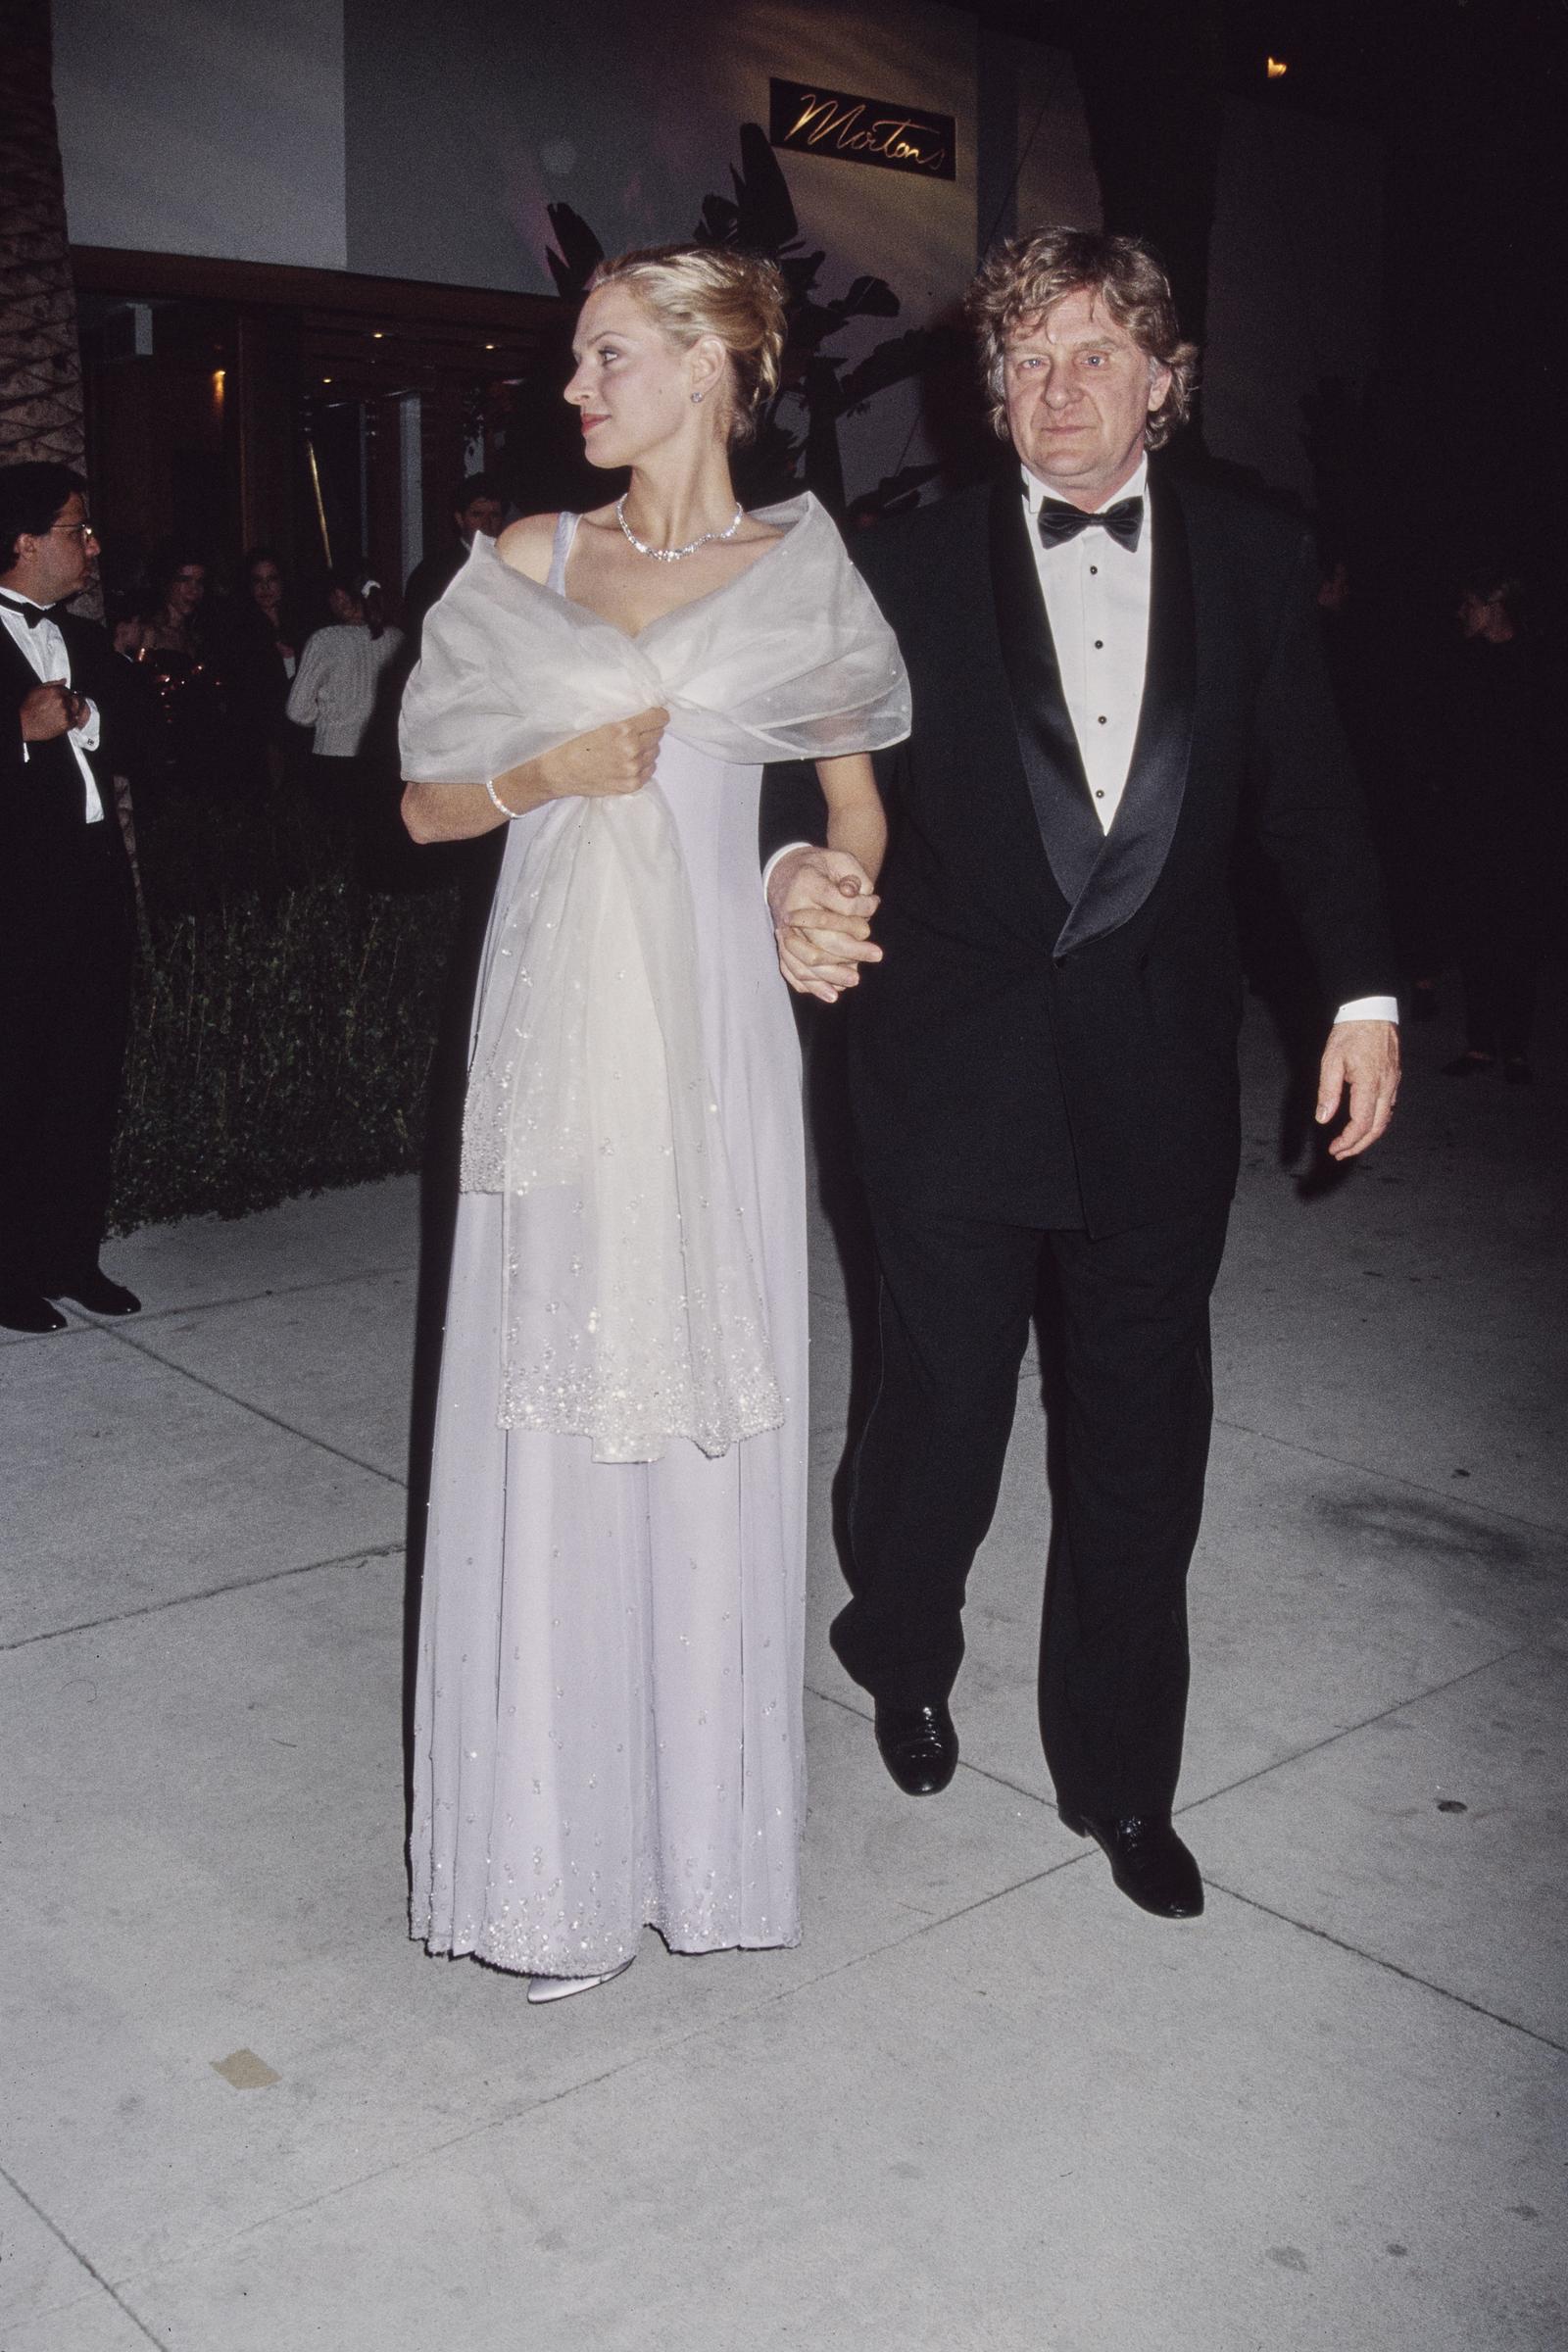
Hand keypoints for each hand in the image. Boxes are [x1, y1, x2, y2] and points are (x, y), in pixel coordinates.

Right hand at [19, 681, 83, 742]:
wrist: (24, 723)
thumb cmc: (28, 708)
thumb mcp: (37, 689)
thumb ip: (53, 684)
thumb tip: (64, 681)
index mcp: (55, 691)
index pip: (69, 690)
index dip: (68, 695)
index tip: (66, 699)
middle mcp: (62, 701)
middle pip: (77, 700)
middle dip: (73, 703)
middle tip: (67, 707)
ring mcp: (65, 712)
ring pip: (78, 710)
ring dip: (73, 712)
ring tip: (64, 714)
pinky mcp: (66, 724)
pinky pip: (76, 721)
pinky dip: (72, 721)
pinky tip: (63, 721)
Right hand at [497, 706, 669, 806]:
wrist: (556, 773)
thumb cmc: (570, 744)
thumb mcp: (593, 720)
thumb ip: (620, 716)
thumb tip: (641, 710)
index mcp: (623, 730)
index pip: (658, 718)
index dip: (656, 714)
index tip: (652, 714)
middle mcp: (632, 750)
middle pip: (658, 734)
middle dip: (649, 730)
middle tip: (635, 731)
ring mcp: (632, 770)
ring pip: (655, 752)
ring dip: (646, 748)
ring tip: (628, 747)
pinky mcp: (631, 785)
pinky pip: (650, 770)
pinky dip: (643, 764)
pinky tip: (627, 761)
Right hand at [767, 845, 881, 1003]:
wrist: (787, 872)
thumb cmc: (819, 867)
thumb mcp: (837, 859)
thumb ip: (852, 874)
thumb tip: (855, 893)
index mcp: (806, 885)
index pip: (838, 905)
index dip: (861, 909)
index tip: (874, 904)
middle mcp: (791, 910)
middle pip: (822, 938)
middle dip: (852, 950)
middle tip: (877, 955)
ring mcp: (784, 930)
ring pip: (806, 959)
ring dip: (832, 973)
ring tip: (855, 979)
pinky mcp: (783, 944)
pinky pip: (792, 969)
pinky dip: (811, 985)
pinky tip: (832, 994)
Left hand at [1316, 1019, 1399, 1158]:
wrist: (1372, 1010)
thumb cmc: (1351, 1033)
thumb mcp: (1331, 1061)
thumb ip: (1328, 1092)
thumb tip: (1323, 1118)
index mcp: (1370, 1084)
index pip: (1362, 1123)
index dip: (1348, 1141)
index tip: (1334, 1149)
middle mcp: (1386, 1087)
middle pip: (1377, 1128)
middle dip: (1359, 1145)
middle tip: (1340, 1153)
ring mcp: (1393, 1083)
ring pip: (1385, 1119)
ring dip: (1368, 1136)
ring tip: (1350, 1143)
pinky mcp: (1394, 1078)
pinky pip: (1388, 1107)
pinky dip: (1376, 1121)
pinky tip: (1363, 1124)